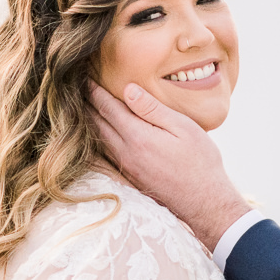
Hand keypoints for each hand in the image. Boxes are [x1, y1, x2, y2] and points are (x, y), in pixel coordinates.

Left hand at [88, 82, 249, 249]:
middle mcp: (125, 152)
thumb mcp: (182, 128)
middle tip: (76, 88)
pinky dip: (97, 140)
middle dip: (86, 104)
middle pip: (97, 123)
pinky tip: (96, 135)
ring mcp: (126, 167)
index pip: (108, 108)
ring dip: (89, 121)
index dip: (94, 91)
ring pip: (98, 139)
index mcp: (137, 136)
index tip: (84, 77)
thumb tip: (128, 89)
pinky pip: (104, 154)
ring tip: (83, 106)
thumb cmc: (199, 161)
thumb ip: (153, 109)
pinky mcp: (129, 177)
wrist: (204, 202)